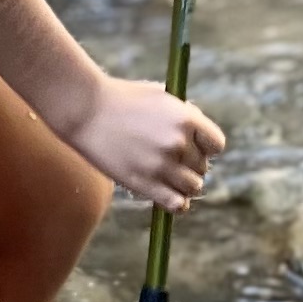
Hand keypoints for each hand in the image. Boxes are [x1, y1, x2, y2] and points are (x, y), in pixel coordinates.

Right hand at [71, 77, 224, 209]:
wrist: (85, 109)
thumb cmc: (121, 99)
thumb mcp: (160, 97)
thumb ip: (184, 115)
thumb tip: (201, 137)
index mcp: (186, 118)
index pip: (216, 145)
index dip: (206, 146)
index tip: (193, 146)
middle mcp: (178, 143)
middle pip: (203, 167)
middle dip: (190, 164)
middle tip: (169, 159)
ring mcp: (162, 166)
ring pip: (193, 187)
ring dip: (184, 184)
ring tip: (167, 176)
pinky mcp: (144, 184)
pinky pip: (176, 204)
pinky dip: (177, 204)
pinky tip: (168, 196)